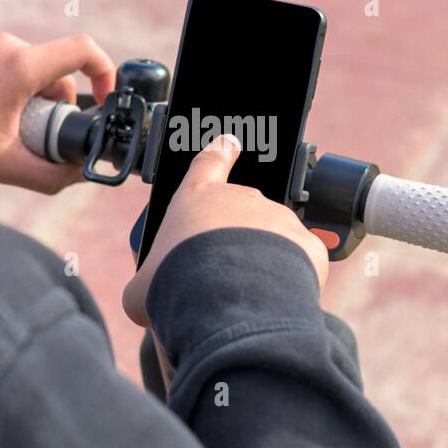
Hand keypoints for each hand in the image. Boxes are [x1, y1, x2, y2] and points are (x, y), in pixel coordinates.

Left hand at [0, 30, 115, 192]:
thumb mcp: (8, 165)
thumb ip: (53, 173)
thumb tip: (81, 172)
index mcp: (21, 67)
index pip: (82, 51)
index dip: (103, 71)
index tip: (102, 95)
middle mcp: (0, 44)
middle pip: (46, 67)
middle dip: (50, 99)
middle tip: (31, 131)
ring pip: (15, 62)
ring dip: (18, 88)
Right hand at [123, 134, 328, 327]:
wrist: (226, 303)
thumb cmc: (177, 287)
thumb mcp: (141, 287)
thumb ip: (148, 280)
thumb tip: (143, 294)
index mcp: (197, 199)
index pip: (209, 162)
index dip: (219, 152)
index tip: (229, 143)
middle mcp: (241, 199)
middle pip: (241, 214)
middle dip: (235, 242)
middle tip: (222, 278)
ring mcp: (277, 217)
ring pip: (273, 239)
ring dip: (263, 260)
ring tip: (246, 293)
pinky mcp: (306, 242)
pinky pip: (300, 260)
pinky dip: (290, 278)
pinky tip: (272, 297)